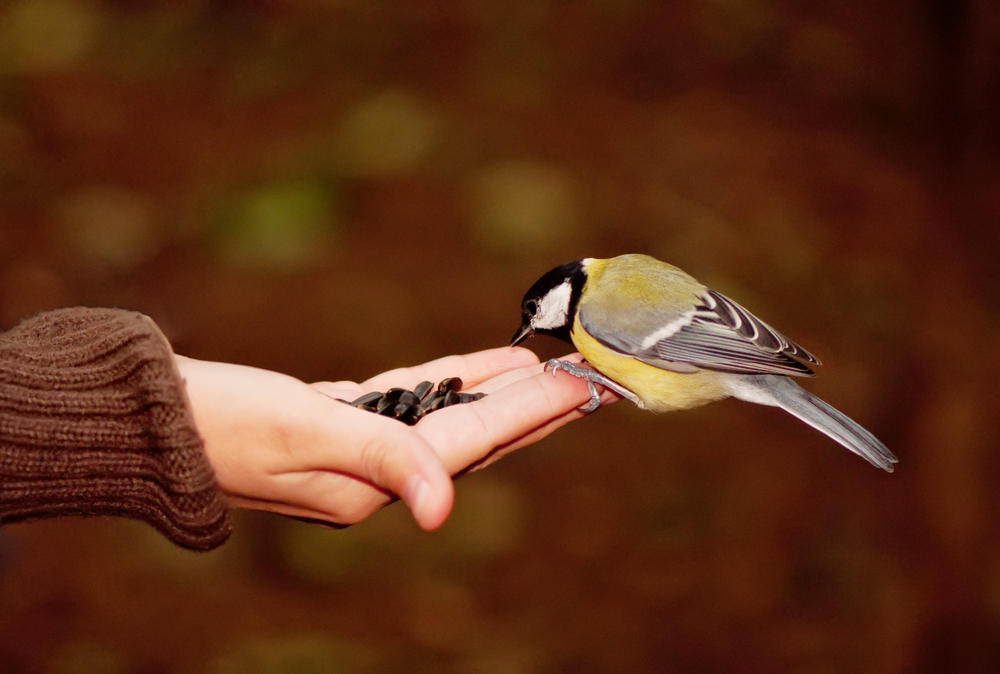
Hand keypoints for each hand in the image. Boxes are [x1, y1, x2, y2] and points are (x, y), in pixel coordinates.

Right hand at [174, 347, 616, 530]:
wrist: (158, 421)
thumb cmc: (221, 425)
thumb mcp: (304, 432)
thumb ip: (381, 459)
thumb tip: (444, 506)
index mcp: (376, 478)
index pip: (476, 439)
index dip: (535, 411)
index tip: (585, 386)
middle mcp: (377, 470)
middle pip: (476, 434)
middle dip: (535, 408)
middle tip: (588, 381)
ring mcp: (360, 446)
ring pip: (449, 414)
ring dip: (500, 392)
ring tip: (547, 371)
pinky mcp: (340, 419)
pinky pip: (413, 398)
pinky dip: (449, 380)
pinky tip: (476, 367)